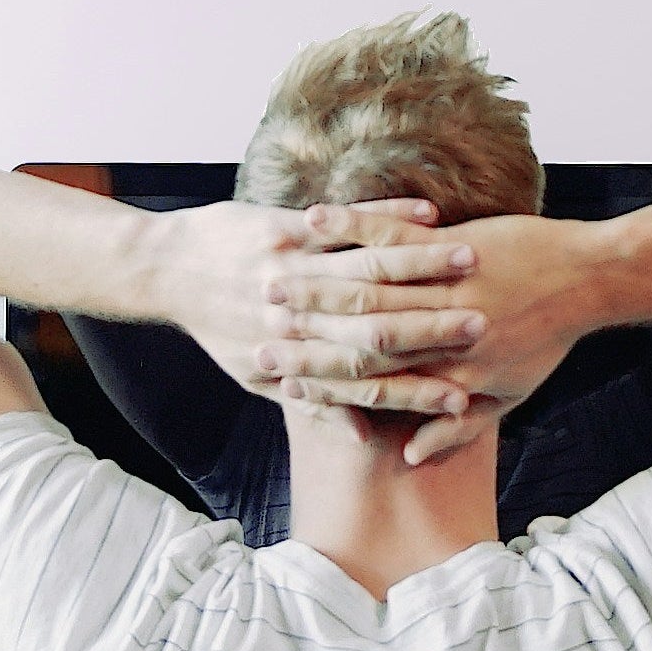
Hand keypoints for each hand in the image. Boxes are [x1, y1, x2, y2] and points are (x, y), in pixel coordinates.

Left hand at [149, 199, 486, 403]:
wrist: (164, 270)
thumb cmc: (216, 326)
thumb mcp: (255, 376)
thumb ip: (311, 406)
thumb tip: (360, 437)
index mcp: (294, 359)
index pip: (366, 382)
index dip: (416, 389)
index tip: (463, 395)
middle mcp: (295, 318)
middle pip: (377, 328)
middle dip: (435, 326)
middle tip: (486, 325)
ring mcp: (290, 269)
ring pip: (368, 269)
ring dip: (424, 264)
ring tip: (472, 261)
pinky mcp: (281, 228)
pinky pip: (345, 223)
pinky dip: (387, 217)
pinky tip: (428, 213)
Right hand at [267, 211, 602, 462]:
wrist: (589, 280)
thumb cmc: (548, 339)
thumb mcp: (509, 395)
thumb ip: (456, 427)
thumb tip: (408, 454)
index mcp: (447, 374)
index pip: (368, 384)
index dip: (319, 383)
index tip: (277, 381)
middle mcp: (438, 334)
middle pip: (353, 336)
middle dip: (299, 333)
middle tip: (254, 332)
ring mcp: (444, 286)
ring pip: (364, 285)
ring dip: (310, 280)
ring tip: (267, 276)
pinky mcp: (451, 244)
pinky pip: (390, 233)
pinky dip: (348, 225)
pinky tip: (312, 219)